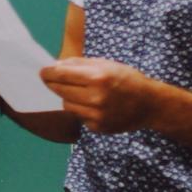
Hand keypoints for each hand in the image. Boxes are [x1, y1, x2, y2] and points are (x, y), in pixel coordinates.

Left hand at [40, 57, 156, 132]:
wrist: (150, 104)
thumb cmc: (127, 79)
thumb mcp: (107, 64)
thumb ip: (80, 64)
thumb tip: (55, 66)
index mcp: (98, 78)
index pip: (62, 75)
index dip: (48, 73)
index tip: (42, 72)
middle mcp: (96, 97)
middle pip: (60, 90)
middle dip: (53, 84)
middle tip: (49, 80)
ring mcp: (97, 115)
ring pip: (66, 105)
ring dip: (68, 97)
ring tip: (79, 92)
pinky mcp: (97, 127)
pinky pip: (78, 116)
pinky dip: (80, 109)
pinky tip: (92, 104)